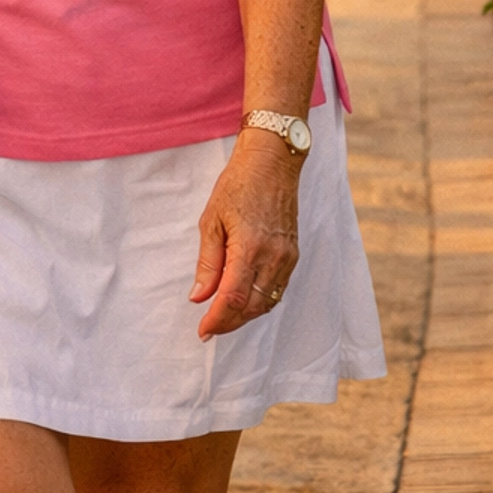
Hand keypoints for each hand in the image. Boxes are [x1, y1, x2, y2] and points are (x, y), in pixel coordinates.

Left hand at [189, 131, 300, 338]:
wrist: (272, 162)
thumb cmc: (237, 185)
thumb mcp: (212, 220)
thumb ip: (208, 262)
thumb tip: (199, 297)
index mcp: (249, 248)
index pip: (233, 299)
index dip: (217, 319)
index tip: (203, 330)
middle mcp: (273, 258)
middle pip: (252, 307)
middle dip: (230, 322)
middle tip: (209, 327)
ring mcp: (287, 258)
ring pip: (267, 302)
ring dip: (245, 315)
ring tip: (223, 317)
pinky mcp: (293, 255)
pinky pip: (278, 289)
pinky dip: (260, 301)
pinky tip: (244, 300)